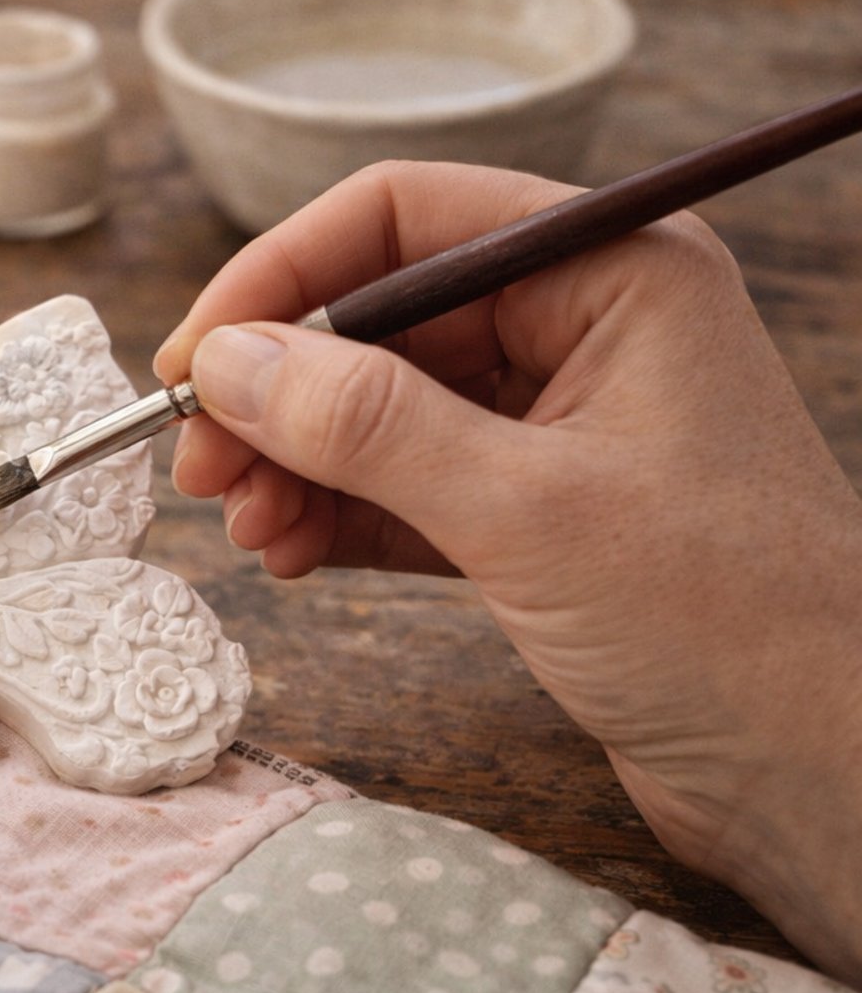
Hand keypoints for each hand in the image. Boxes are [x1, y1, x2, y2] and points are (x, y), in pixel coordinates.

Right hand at [154, 161, 861, 983]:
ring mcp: (556, 421)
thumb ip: (368, 425)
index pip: (404, 219)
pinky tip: (290, 553)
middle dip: (280, 392)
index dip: (281, 278)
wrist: (823, 774)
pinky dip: (337, 512)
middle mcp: (583, 326)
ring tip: (246, 529)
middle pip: (378, 317)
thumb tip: (230, 361)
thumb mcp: (526, 510)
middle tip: (202, 467)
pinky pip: (402, 482)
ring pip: (379, 406)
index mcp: (612, 270)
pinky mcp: (535, 510)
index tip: (193, 358)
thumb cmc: (725, 623)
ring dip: (296, 461)